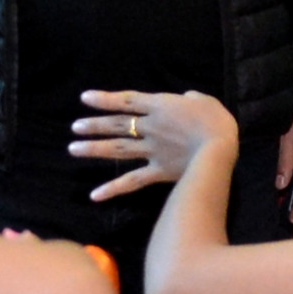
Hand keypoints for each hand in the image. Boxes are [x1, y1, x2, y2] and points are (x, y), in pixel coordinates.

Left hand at [69, 88, 237, 199]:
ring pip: (118, 149)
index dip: (104, 99)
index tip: (84, 99)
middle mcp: (150, 127)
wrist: (218, 150)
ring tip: (73, 149)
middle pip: (117, 125)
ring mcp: (151, 150)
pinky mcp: (157, 171)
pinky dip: (113, 188)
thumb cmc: (216, 122)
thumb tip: (186, 98)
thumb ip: (191, 98)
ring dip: (95, 149)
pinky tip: (94, 195)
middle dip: (94, 126)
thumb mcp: (205, 101)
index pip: (126, 100)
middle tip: (75, 127)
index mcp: (160, 106)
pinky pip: (132, 181)